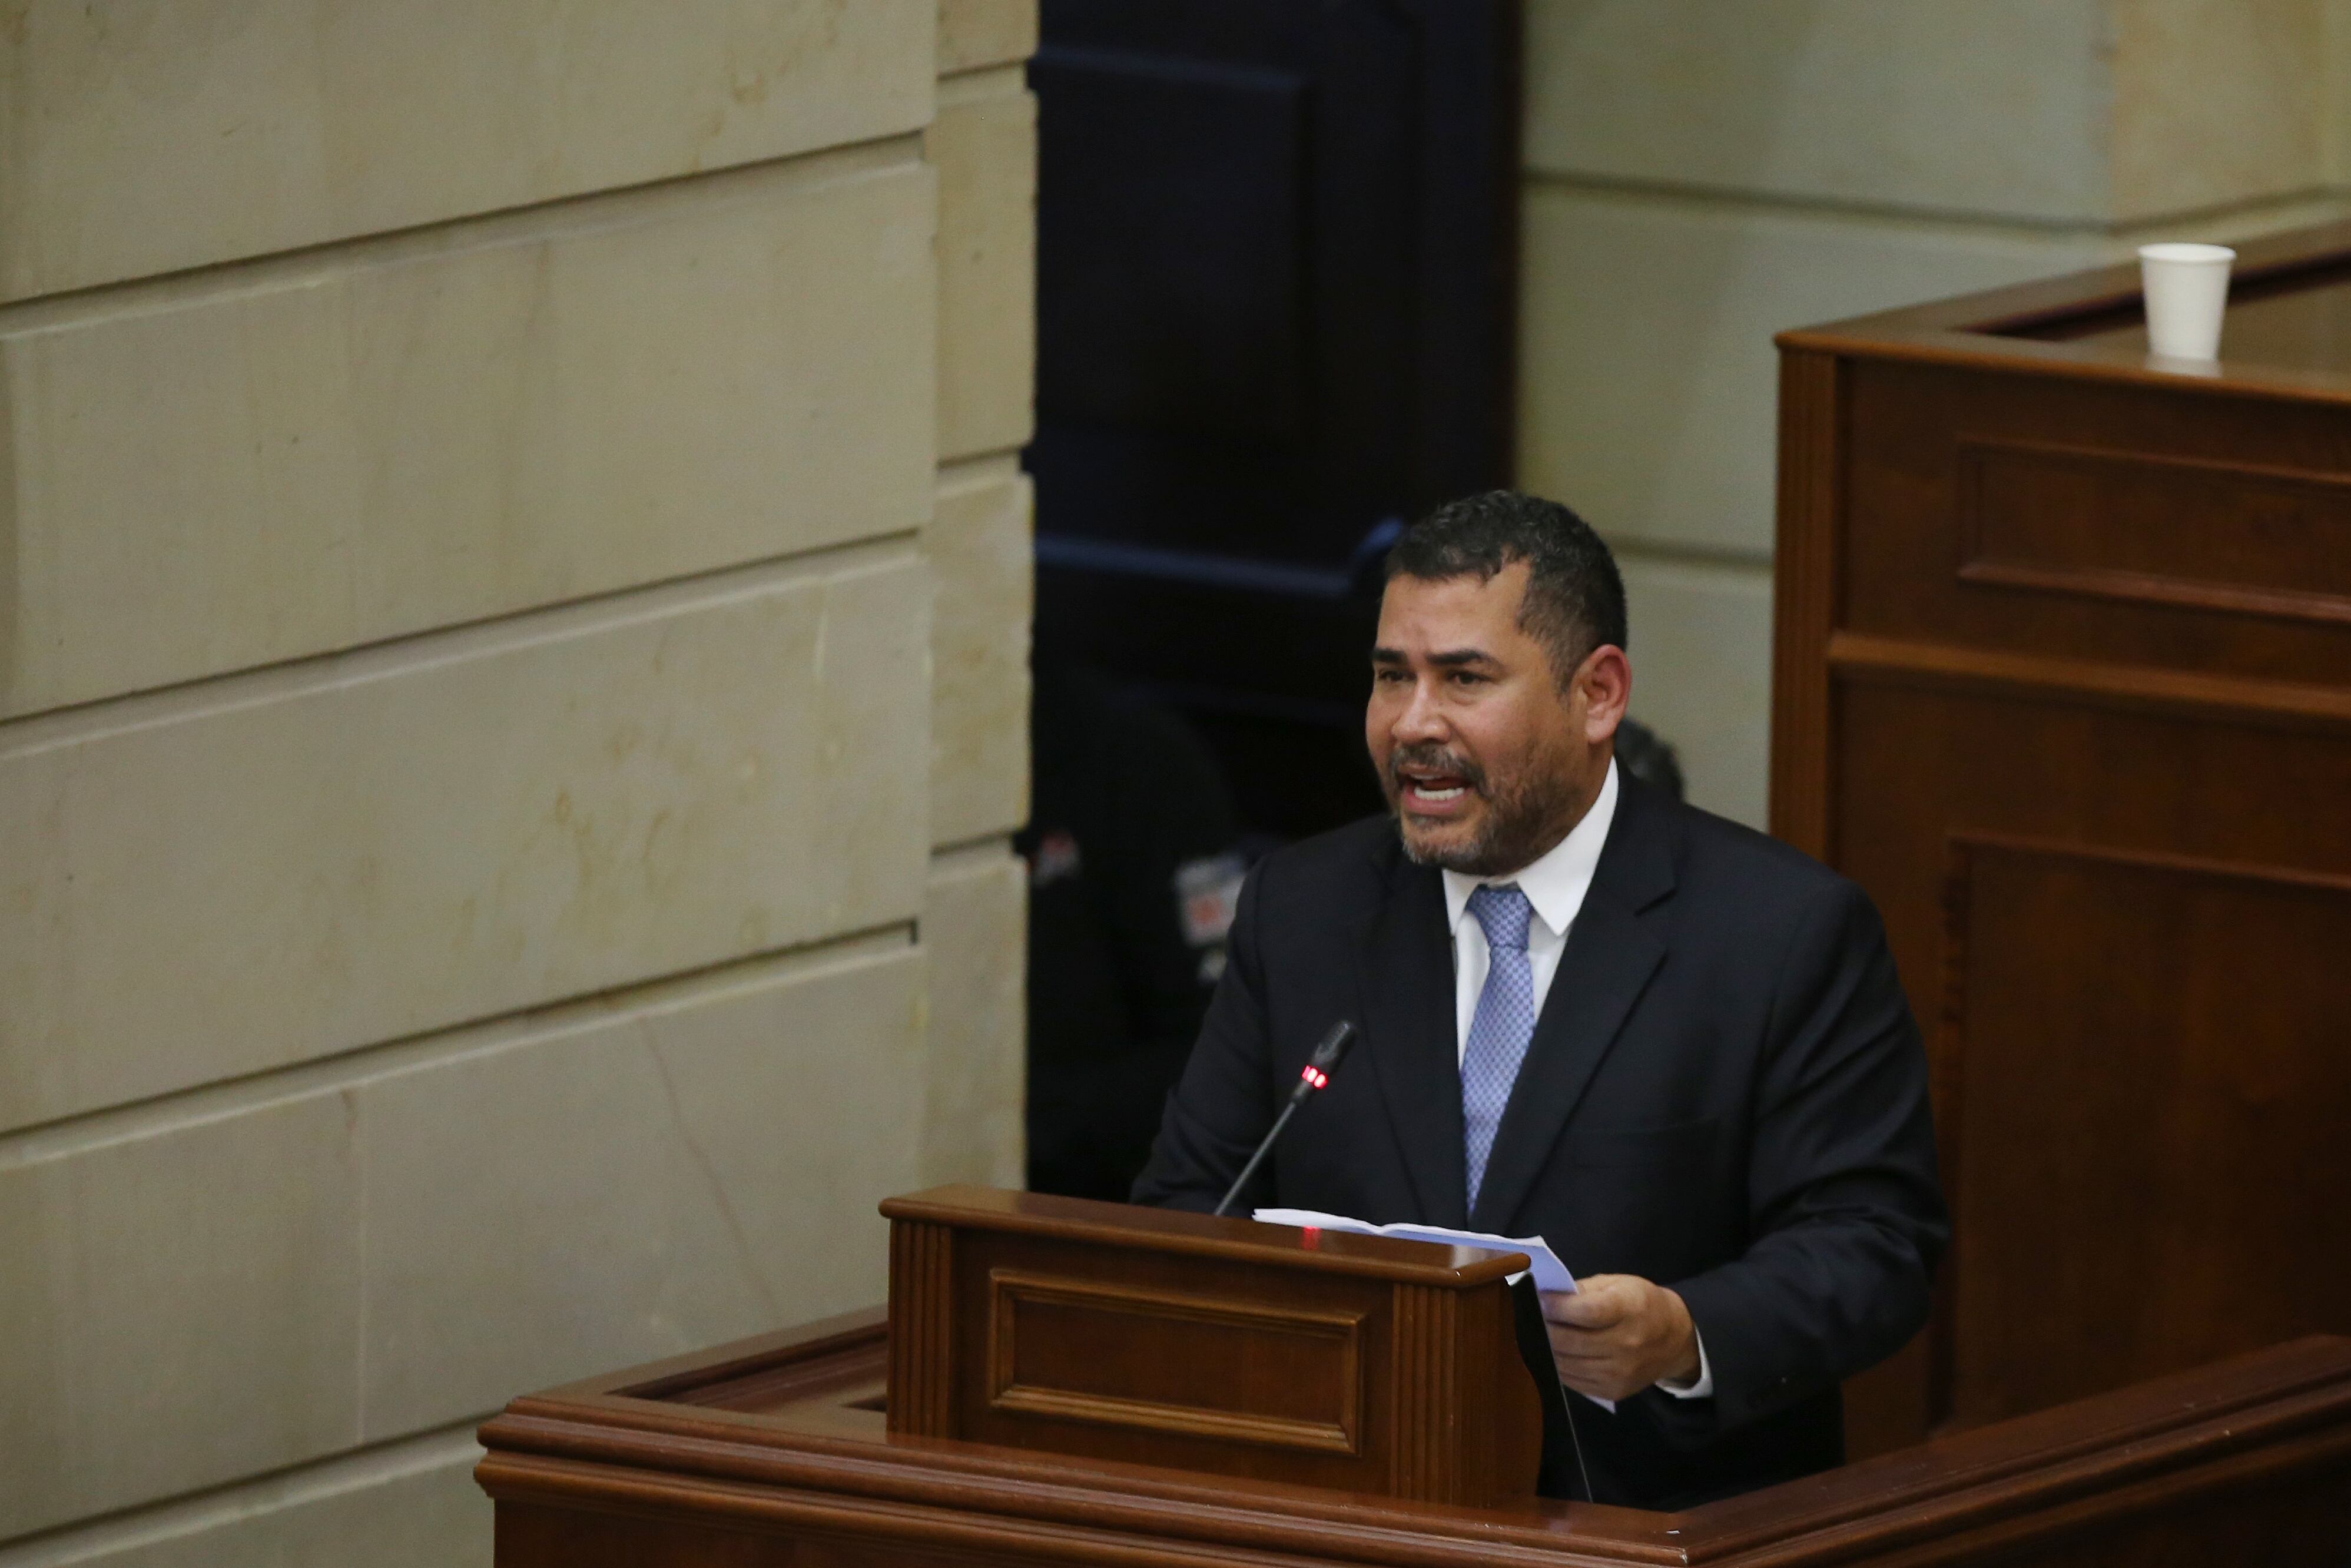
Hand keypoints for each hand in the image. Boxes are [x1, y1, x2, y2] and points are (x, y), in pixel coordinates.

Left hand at [1539, 1274, 1699, 1402]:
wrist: (1673, 1339)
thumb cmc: (1640, 1303)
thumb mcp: (1617, 1284)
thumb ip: (1583, 1290)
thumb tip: (1547, 1297)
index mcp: (1629, 1310)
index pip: (1588, 1312)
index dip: (1559, 1307)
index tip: (1540, 1300)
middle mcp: (1626, 1345)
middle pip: (1572, 1341)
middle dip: (1545, 1328)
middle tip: (1530, 1316)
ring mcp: (1619, 1372)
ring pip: (1567, 1364)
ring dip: (1546, 1348)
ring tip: (1538, 1333)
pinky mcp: (1612, 1391)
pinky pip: (1573, 1381)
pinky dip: (1558, 1366)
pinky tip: (1553, 1351)